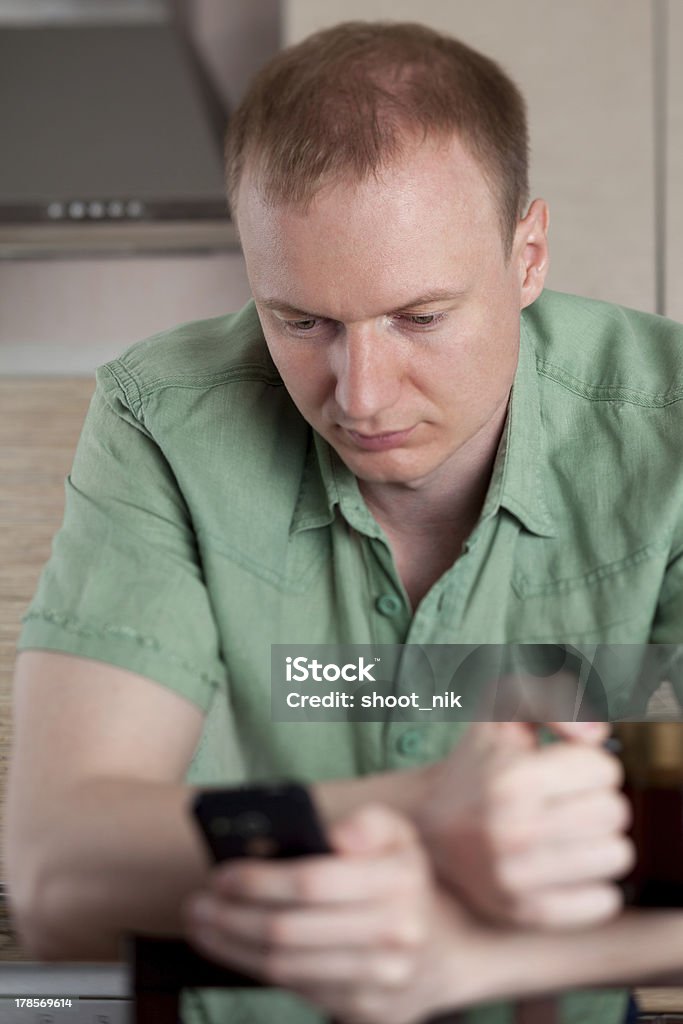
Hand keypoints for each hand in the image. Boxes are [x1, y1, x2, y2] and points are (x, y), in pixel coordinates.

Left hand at [181, 805, 472, 1023]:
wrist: (451, 948)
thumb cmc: (408, 881)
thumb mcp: (400, 835)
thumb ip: (368, 823)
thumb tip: (334, 836)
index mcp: (399, 883)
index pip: (311, 883)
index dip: (258, 879)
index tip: (222, 873)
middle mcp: (394, 937)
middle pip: (289, 931)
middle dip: (232, 917)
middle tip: (198, 903)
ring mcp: (381, 983)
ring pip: (286, 969)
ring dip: (232, 947)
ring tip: (203, 925)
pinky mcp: (366, 1015)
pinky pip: (299, 992)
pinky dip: (257, 971)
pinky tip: (234, 949)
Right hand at [416, 721, 633, 928]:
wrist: (428, 825)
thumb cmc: (477, 763)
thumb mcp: (503, 712)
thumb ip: (552, 700)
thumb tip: (595, 735)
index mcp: (511, 779)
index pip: (606, 770)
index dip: (588, 765)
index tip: (560, 770)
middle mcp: (513, 831)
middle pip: (615, 812)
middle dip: (595, 800)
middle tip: (564, 801)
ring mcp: (518, 879)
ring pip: (617, 855)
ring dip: (598, 839)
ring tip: (566, 831)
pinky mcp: (526, 913)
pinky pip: (605, 900)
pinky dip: (594, 882)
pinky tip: (564, 865)